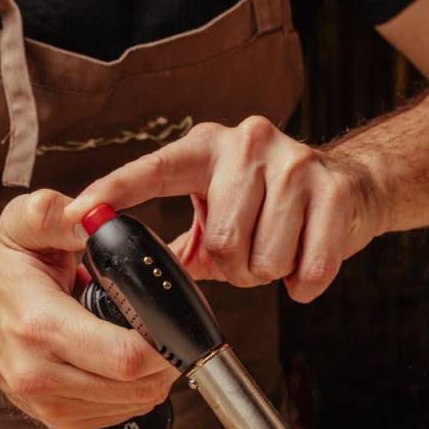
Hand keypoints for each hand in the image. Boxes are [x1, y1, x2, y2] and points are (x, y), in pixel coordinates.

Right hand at [0, 190, 174, 428]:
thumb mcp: (21, 228)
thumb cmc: (5, 275)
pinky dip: (135, 391)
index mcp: (40, 327)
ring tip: (143, 341)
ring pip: (136, 403)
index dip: (165, 343)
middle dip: (167, 358)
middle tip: (167, 328)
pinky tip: (123, 363)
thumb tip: (91, 214)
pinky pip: (122, 414)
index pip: (124, 356)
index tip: (174, 320)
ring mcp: (50, 406)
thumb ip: (54, 213)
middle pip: (139, 386)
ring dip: (154, 376)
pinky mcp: (59, 421)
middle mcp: (41, 376)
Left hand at [65, 117, 383, 301]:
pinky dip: (302, 284)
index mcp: (205, 149)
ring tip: (278, 248)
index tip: (78, 213)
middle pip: (223, 244)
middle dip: (235, 268)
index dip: (113, 193)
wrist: (349, 188)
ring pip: (264, 261)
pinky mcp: (334, 191)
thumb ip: (176, 244)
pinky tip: (304, 260)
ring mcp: (294, 163)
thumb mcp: (215, 213)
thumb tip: (132, 276)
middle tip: (249, 252)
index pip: (152, 171)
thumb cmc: (270, 207)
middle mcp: (247, 144)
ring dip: (270, 273)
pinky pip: (306, 270)